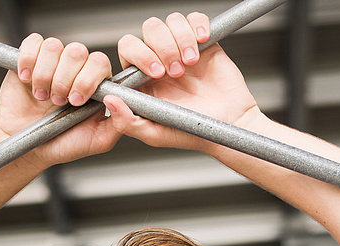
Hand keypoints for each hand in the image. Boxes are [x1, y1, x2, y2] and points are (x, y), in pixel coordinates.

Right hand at [0, 35, 120, 167]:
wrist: (29, 149)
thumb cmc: (63, 143)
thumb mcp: (98, 140)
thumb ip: (119, 123)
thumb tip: (121, 100)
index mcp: (96, 84)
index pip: (100, 62)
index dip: (87, 79)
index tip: (76, 101)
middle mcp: (76, 69)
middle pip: (77, 51)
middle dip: (65, 79)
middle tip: (57, 102)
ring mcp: (54, 61)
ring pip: (54, 47)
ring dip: (45, 75)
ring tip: (42, 96)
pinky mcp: (30, 57)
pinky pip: (33, 42)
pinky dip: (28, 61)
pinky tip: (28, 80)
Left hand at [105, 13, 261, 151]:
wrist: (229, 124)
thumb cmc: (192, 132)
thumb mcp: (155, 134)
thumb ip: (127, 122)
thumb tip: (109, 101)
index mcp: (143, 78)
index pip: (128, 48)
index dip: (140, 55)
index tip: (158, 73)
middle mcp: (159, 60)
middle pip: (149, 29)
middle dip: (162, 47)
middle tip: (176, 71)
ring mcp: (180, 48)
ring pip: (170, 21)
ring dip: (181, 39)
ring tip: (192, 63)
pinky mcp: (202, 41)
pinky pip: (194, 18)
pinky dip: (198, 26)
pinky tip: (202, 43)